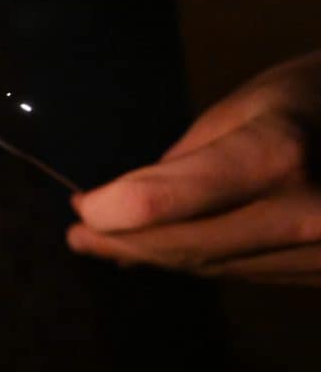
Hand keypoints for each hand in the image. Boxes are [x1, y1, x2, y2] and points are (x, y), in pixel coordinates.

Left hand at [68, 51, 320, 284]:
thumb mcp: (253, 101)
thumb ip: (191, 157)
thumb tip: (128, 203)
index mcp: (279, 154)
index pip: (169, 199)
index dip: (114, 211)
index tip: (81, 210)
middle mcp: (307, 215)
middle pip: (187, 245)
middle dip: (124, 243)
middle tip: (78, 236)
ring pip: (214, 267)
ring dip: (155, 258)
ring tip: (106, 246)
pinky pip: (247, 273)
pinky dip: (200, 261)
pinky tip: (164, 252)